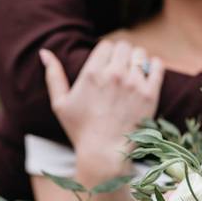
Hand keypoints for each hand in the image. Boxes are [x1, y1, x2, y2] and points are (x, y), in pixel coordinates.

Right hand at [40, 41, 164, 177]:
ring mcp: (133, 84)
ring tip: (134, 74)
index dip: (107, 54)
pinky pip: (157, 66)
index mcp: (92, 73)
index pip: (106, 45)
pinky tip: (149, 72)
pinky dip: (154, 66)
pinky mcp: (149, 94)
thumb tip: (44, 52)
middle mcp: (114, 74)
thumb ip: (53, 76)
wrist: (104, 154)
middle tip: (121, 70)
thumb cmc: (80, 130)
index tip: (108, 66)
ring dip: (138, 60)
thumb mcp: (60, 104)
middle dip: (122, 56)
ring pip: (140, 55)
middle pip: (124, 47)